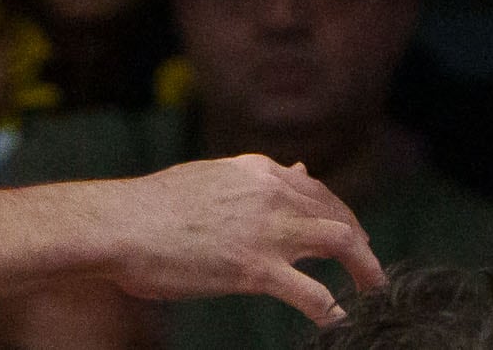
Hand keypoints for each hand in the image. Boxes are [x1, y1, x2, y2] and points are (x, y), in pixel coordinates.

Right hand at [94, 154, 380, 324]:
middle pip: (337, 216)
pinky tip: (337, 322)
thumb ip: (253, 180)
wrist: (120, 225)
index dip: (339, 215)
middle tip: (370, 270)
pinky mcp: (254, 268)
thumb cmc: (152, 208)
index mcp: (258, 171)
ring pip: (340, 244)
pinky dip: (331, 309)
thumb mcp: (211, 179)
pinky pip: (310, 293)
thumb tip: (294, 171)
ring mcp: (266, 230)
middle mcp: (271, 193)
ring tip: (373, 291)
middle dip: (361, 244)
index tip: (349, 235)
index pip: (316, 191)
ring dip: (365, 269)